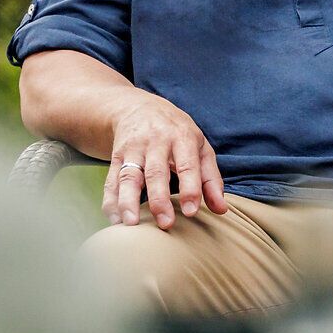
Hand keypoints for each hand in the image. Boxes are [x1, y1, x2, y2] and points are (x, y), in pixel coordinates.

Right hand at [104, 92, 230, 229]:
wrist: (138, 107)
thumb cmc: (177, 132)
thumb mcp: (200, 147)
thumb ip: (211, 179)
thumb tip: (222, 209)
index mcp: (181, 137)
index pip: (187, 165)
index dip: (190, 188)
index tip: (191, 212)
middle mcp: (155, 141)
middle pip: (155, 172)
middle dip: (159, 199)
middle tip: (165, 224)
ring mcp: (133, 149)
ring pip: (128, 176)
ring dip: (128, 201)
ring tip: (131, 224)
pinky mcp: (115, 157)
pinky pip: (111, 181)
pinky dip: (111, 201)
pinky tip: (116, 220)